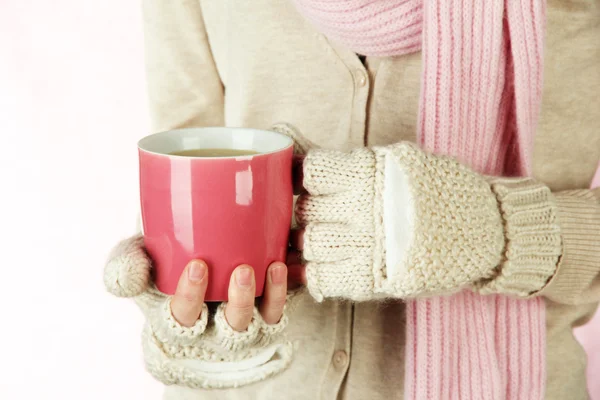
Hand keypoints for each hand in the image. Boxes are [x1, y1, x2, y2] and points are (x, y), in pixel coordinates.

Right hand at [104, 235, 295, 388]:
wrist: (196, 258)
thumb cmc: (159, 262)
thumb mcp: (135, 263)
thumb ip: (126, 266)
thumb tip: (134, 273)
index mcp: (175, 318)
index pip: (182, 317)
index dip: (190, 297)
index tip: (198, 265)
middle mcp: (211, 327)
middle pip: (229, 327)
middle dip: (238, 303)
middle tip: (242, 271)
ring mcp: (239, 324)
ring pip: (258, 322)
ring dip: (267, 297)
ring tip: (270, 267)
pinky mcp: (262, 315)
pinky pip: (276, 310)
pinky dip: (281, 291)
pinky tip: (280, 266)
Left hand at [279, 124, 544, 301]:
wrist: (487, 230)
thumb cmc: (442, 192)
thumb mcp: (404, 163)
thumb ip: (360, 167)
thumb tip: (311, 169)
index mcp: (371, 173)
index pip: (313, 172)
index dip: (309, 178)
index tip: (316, 184)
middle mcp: (365, 208)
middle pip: (308, 210)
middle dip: (311, 212)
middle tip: (325, 215)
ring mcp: (367, 246)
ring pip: (311, 245)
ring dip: (314, 243)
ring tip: (330, 240)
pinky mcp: (373, 280)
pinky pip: (324, 279)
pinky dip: (319, 274)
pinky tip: (328, 268)